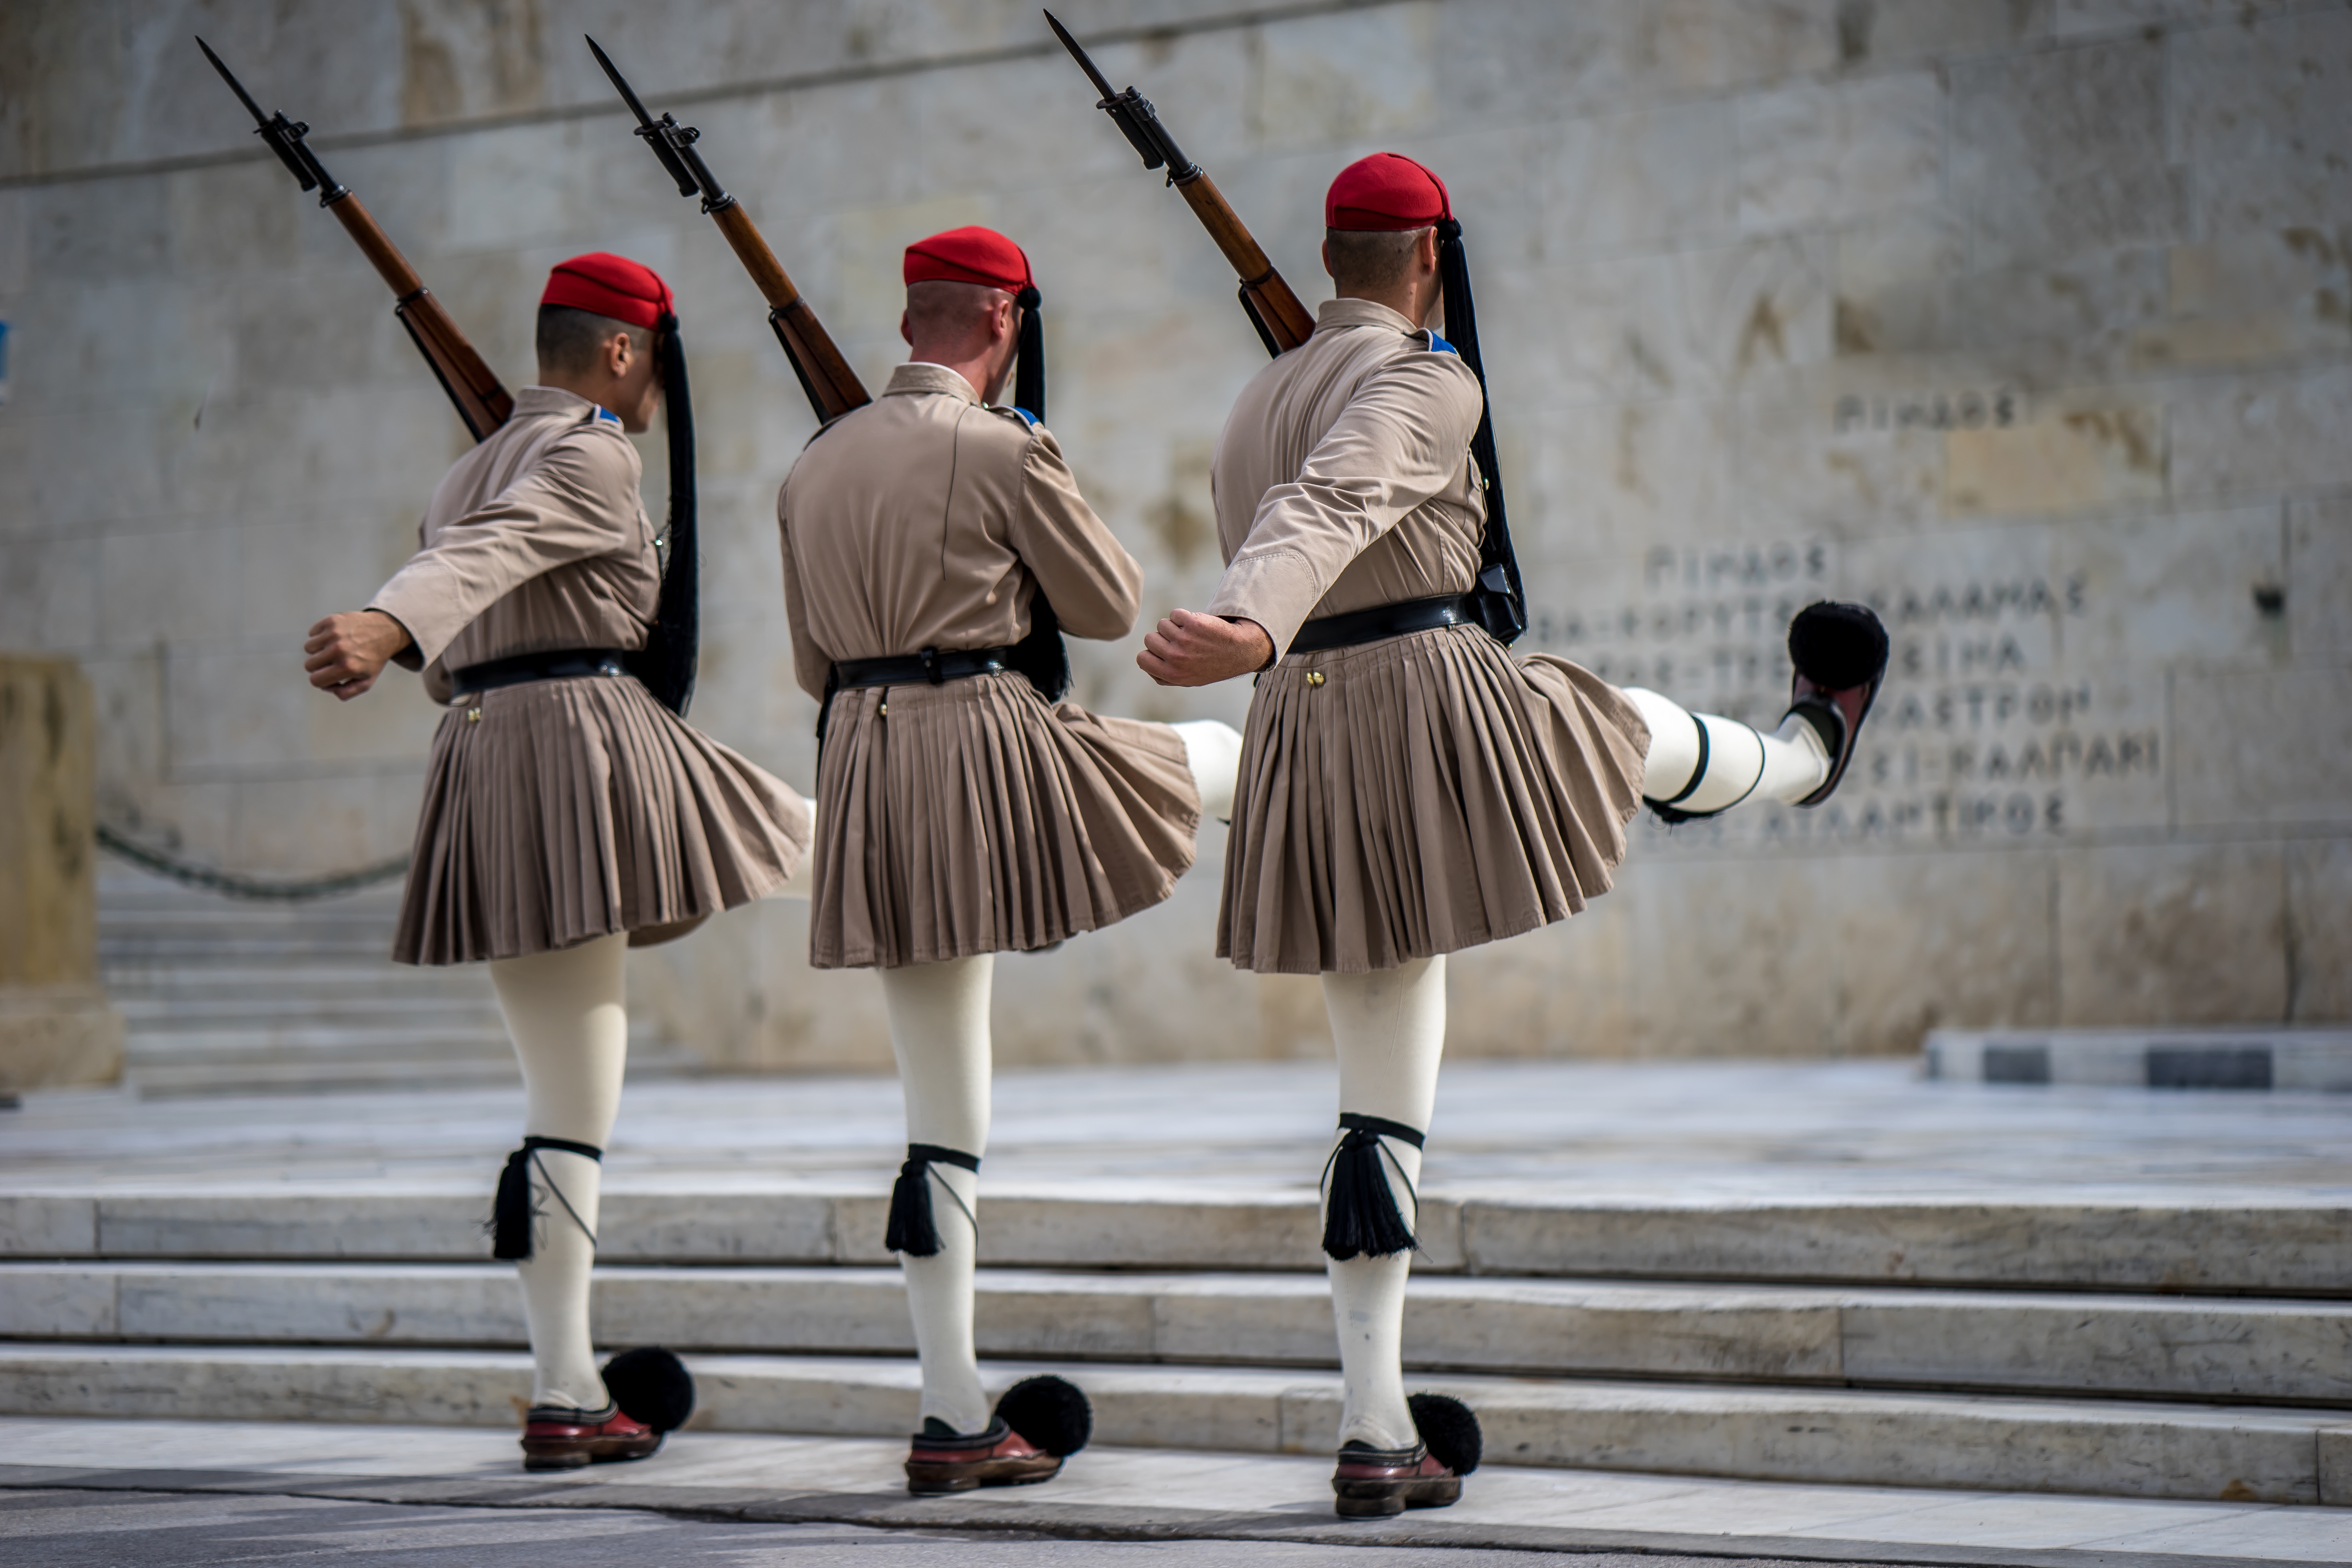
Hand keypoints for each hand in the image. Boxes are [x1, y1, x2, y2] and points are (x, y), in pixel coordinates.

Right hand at [304, 610, 411, 700]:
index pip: (315, 680)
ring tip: (335, 648)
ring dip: (318, 650)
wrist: (385, 632)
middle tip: (333, 661)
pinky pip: (312, 633)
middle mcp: (339, 649)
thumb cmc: (373, 659)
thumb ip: (346, 693)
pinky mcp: (332, 620)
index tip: (328, 675)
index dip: (320, 680)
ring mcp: (334, 633)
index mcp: (347, 667)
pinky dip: (320, 636)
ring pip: (308, 648)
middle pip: (309, 665)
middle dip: (319, 666)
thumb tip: (327, 688)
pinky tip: (335, 637)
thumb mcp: (366, 681)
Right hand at [1138, 608, 1273, 687]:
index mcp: (1171, 674)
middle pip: (1149, 638)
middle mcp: (1175, 658)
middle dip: (1163, 638)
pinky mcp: (1192, 623)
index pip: (1142, 658)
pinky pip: (1175, 614)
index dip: (1151, 653)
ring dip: (1175, 626)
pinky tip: (1198, 626)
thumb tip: (1145, 662)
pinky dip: (1184, 616)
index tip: (1165, 652)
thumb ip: (1164, 675)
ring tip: (1192, 635)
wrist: (1240, 651)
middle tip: (1182, 643)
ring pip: (1162, 624)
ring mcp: (1183, 639)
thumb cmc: (1212, 666)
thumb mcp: (1188, 680)